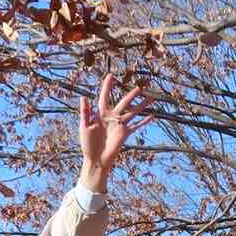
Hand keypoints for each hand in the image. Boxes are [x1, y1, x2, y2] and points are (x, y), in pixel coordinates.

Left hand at [77, 74, 152, 192]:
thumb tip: (83, 98)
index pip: (105, 97)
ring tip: (151, 98)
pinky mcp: (125, 133)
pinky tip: (152, 116)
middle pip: (124, 102)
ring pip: (133, 112)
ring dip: (142, 105)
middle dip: (132, 95)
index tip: (111, 76)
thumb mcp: (84, 127)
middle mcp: (112, 117)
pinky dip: (144, 121)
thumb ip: (85, 112)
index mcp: (101, 113)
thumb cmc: (87, 144)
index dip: (108, 86)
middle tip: (140, 87)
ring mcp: (120, 125)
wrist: (96, 159)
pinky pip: (136, 125)